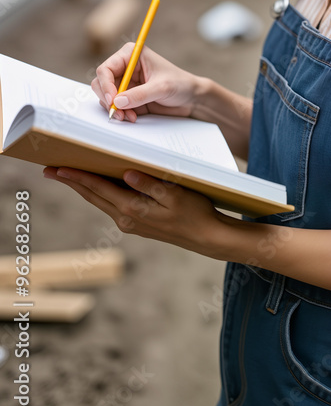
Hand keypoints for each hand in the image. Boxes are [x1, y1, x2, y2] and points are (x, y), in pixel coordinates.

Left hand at [42, 166, 228, 257]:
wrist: (206, 237)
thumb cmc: (195, 212)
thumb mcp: (175, 194)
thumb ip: (150, 184)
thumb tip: (127, 174)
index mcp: (133, 209)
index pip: (99, 189)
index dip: (77, 177)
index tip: (58, 169)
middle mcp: (126, 218)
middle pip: (92, 196)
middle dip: (71, 182)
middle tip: (50, 170)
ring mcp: (130, 223)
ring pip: (99, 201)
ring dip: (82, 188)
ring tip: (67, 176)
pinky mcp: (136, 222)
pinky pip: (110, 204)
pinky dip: (98, 193)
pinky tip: (96, 186)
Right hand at [91, 44, 204, 122]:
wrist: (191, 97)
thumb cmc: (181, 84)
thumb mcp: (162, 88)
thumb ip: (139, 95)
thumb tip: (117, 101)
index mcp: (131, 54)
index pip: (106, 68)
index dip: (105, 85)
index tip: (112, 100)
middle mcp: (125, 67)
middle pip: (101, 83)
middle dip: (108, 99)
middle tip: (117, 113)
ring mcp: (126, 82)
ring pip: (106, 96)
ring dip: (114, 108)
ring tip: (128, 116)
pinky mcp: (128, 96)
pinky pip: (115, 106)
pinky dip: (120, 113)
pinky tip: (131, 117)